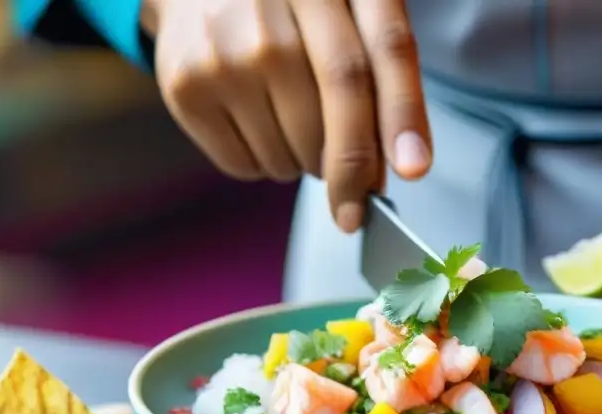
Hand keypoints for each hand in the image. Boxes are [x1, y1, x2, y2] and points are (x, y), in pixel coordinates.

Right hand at [145, 0, 431, 232]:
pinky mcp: (189, 83)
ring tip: (288, 123)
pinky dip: (264, 166)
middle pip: (342, 106)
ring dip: (305, 164)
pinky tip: (257, 126)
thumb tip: (390, 168)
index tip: (413, 170)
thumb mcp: (343, 16)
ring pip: (294, 149)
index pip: (387, 48)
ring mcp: (230, 44)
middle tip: (355, 206)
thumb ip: (377, 73)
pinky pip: (246, 165)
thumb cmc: (287, 11)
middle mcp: (282, 2)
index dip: (403, 114)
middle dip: (355, 172)